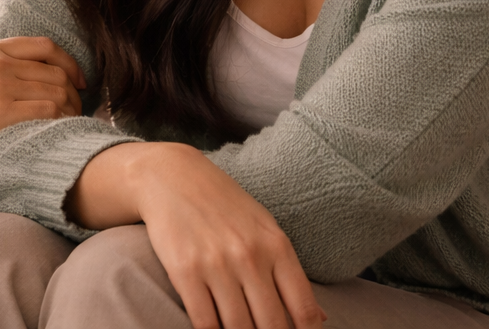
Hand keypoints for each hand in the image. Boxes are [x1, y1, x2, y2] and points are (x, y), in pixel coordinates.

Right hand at [0, 27, 84, 168]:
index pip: (44, 46)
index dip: (69, 63)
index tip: (78, 80)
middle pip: (56, 71)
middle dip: (75, 91)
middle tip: (80, 109)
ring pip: (56, 91)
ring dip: (71, 109)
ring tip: (72, 124)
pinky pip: (46, 112)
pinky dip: (61, 121)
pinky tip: (61, 132)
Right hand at [71, 142, 324, 328]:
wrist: (170, 175)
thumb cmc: (222, 204)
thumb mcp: (264, 227)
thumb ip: (289, 272)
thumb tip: (318, 319)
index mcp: (276, 246)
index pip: (304, 311)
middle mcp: (250, 256)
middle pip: (271, 325)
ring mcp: (216, 264)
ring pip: (237, 328)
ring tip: (236, 327)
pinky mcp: (185, 271)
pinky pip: (204, 322)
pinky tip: (213, 326)